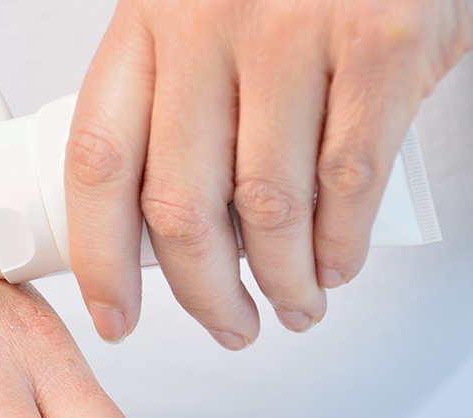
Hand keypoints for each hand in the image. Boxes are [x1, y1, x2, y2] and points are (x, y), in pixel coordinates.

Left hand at [65, 0, 472, 346]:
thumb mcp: (196, 15)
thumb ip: (173, 102)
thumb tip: (164, 227)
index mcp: (146, 23)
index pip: (97, 164)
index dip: (99, 259)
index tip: (115, 317)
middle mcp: (208, 25)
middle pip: (180, 208)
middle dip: (202, 294)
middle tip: (228, 325)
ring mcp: (294, 31)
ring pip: (267, 208)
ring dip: (280, 282)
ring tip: (291, 305)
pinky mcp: (381, 41)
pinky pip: (348, 180)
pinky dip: (341, 245)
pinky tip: (336, 266)